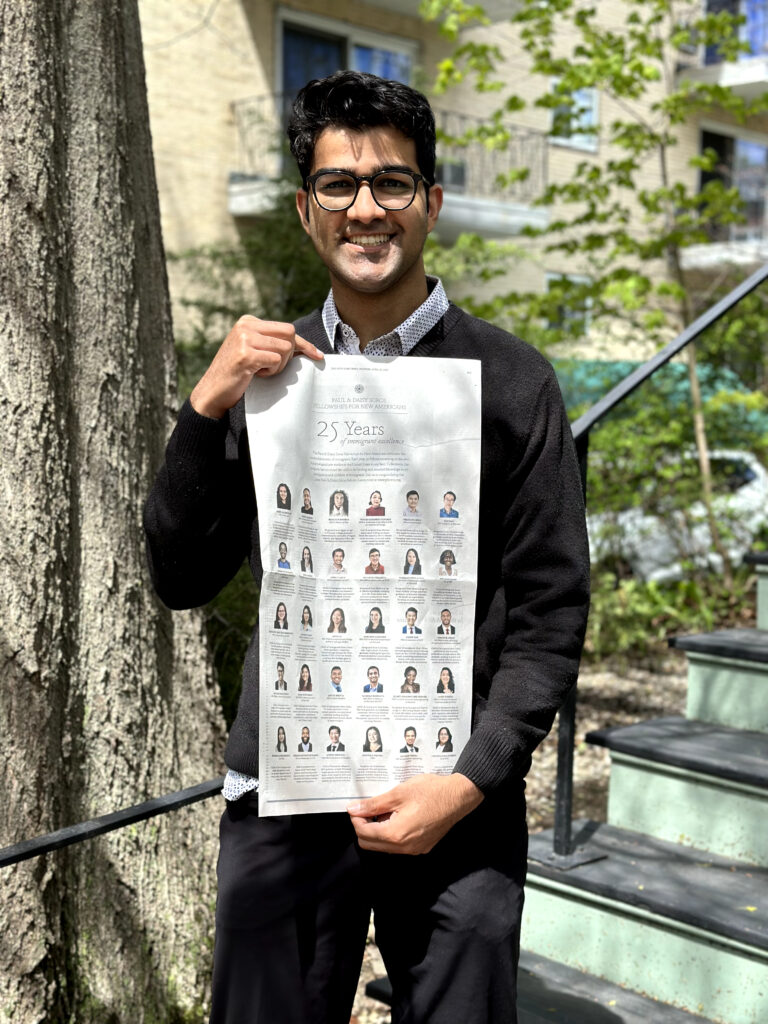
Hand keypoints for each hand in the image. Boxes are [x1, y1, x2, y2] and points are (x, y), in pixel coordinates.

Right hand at [190, 315, 323, 418]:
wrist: (212, 391)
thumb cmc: (236, 374)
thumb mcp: (253, 351)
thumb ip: (271, 343)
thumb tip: (303, 346)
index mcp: (248, 321)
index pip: (286, 328)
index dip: (303, 344)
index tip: (316, 355)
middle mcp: (246, 325)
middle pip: (289, 334)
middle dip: (289, 354)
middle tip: (274, 367)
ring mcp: (245, 338)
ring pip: (284, 348)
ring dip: (278, 365)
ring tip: (260, 371)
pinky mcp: (245, 354)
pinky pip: (275, 360)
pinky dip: (271, 371)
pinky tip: (256, 374)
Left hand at [347, 773, 483, 855]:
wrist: (458, 796)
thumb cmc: (431, 792)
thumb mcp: (398, 793)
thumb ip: (374, 804)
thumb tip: (354, 809)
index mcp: (396, 835)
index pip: (363, 834)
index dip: (356, 819)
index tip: (358, 807)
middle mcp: (405, 848)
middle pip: (370, 845)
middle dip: (365, 827)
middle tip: (370, 809)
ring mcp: (414, 850)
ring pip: (384, 847)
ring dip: (379, 830)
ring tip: (388, 810)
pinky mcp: (422, 848)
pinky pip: (399, 846)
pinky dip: (392, 833)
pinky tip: (399, 816)